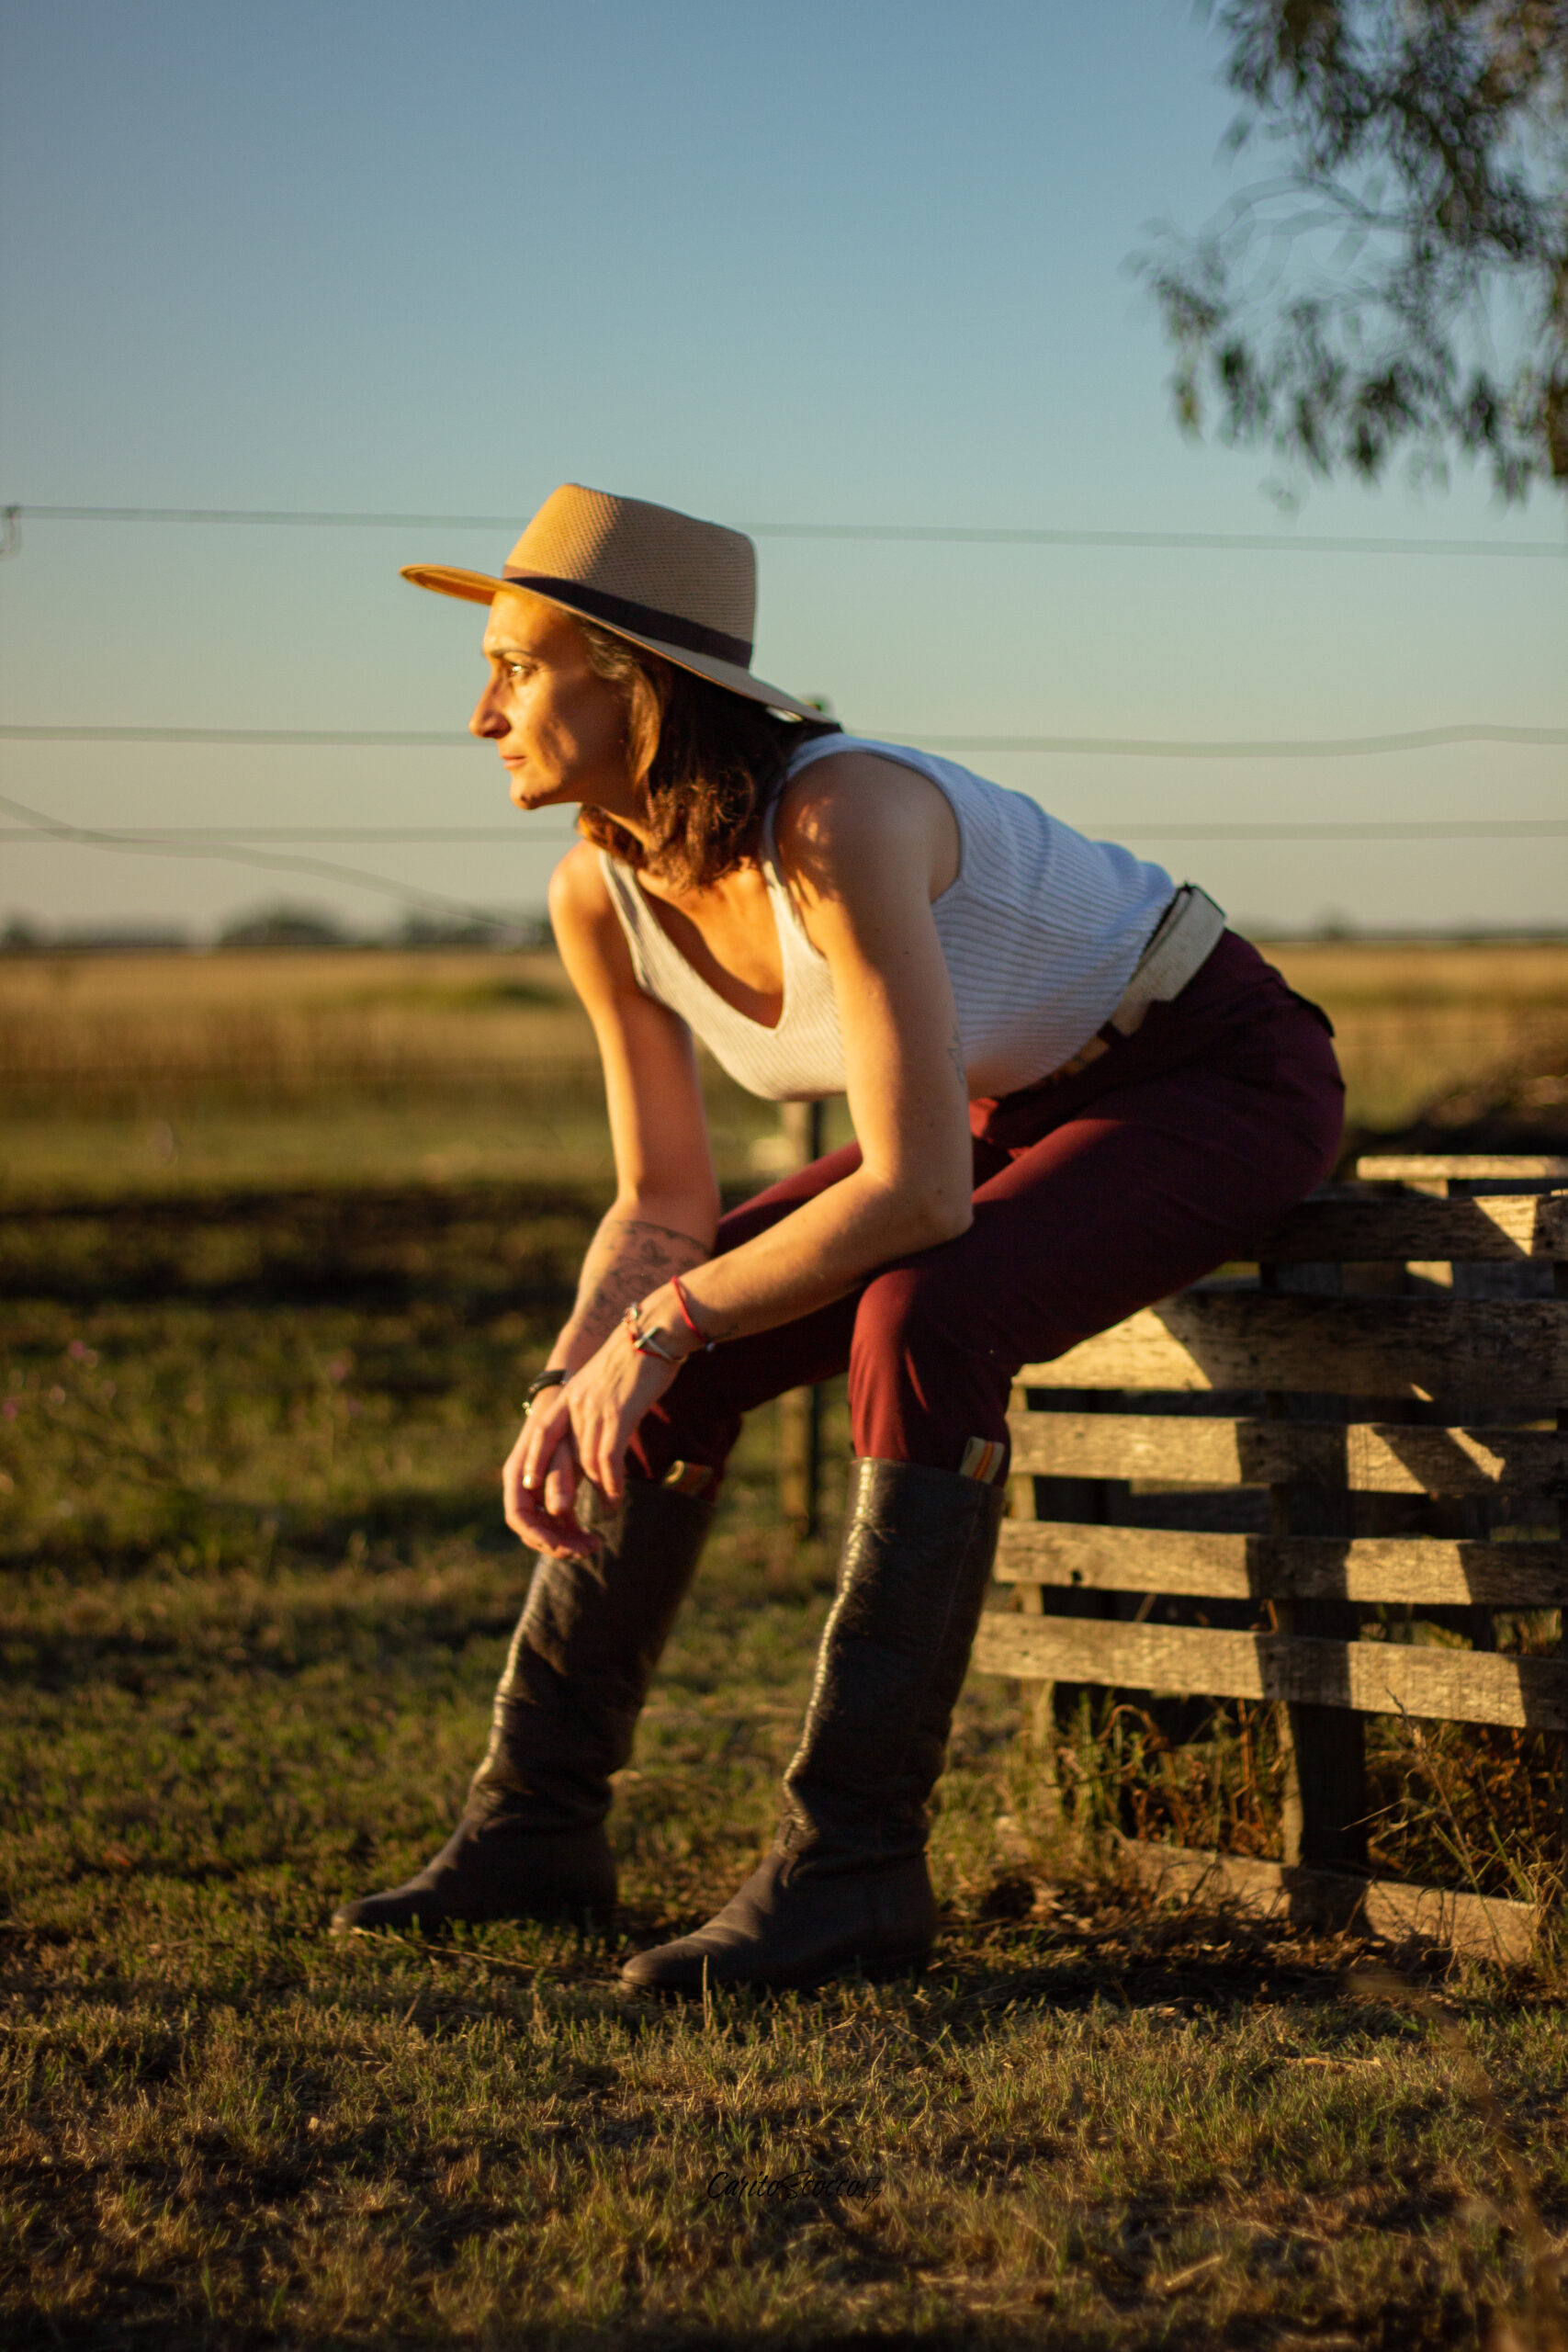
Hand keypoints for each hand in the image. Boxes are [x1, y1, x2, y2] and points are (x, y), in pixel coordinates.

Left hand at [502, 1322, 682, 1554]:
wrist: (656, 1329)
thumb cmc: (637, 1357)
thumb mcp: (604, 1382)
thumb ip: (596, 1406)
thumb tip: (602, 1432)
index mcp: (569, 1395)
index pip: (541, 1434)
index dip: (534, 1462)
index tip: (530, 1487)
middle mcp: (575, 1403)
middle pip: (561, 1456)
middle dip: (561, 1492)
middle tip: (570, 1515)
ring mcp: (595, 1408)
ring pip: (586, 1462)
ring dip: (596, 1492)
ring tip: (606, 1511)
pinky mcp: (618, 1413)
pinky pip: (608, 1457)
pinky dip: (611, 1483)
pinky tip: (616, 1497)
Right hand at [502, 1391, 593, 1558]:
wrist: (570, 1401)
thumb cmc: (565, 1418)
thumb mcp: (563, 1445)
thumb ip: (558, 1476)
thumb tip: (558, 1511)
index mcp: (517, 1475)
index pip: (518, 1516)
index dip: (537, 1534)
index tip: (560, 1545)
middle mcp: (523, 1487)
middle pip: (533, 1528)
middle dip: (558, 1544)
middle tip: (588, 1549)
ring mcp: (537, 1493)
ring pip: (547, 1529)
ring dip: (568, 1542)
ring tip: (595, 1545)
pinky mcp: (553, 1494)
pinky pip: (558, 1523)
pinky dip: (573, 1532)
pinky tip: (594, 1537)